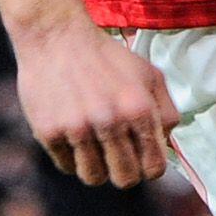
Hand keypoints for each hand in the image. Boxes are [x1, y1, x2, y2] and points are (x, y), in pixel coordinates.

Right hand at [13, 17, 182, 188]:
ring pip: (94, 177)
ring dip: (97, 167)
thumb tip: (166, 145)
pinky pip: (66, 166)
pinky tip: (73, 135)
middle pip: (125, 179)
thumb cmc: (107, 57)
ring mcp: (77, 128)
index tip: (141, 159)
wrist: (56, 36)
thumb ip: (166, 111)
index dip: (149, 167)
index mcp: (139, 109)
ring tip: (94, 146)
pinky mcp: (49, 132)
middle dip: (125, 172)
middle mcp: (110, 121)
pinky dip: (71, 157)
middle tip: (117, 157)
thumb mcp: (149, 74)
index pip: (154, 167)